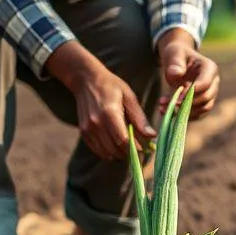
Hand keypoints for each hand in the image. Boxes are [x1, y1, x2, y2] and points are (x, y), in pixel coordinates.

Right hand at [46, 42, 154, 159]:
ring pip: (106, 153)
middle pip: (115, 150)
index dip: (136, 148)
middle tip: (139, 148)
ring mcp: (87, 129)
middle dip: (129, 153)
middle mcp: (96, 123)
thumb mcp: (129, 97)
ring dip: (119, 154)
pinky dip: (108, 152)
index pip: (123, 140)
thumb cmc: (111, 86)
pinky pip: (98, 150)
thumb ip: (139, 118)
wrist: (86, 80)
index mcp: (109, 113)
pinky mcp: (83, 132)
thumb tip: (152, 136)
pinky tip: (115, 144)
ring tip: (127, 145)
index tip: (145, 149)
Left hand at [157, 28, 218, 118]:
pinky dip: (182, 115)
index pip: (205, 84)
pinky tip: (166, 110)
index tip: (177, 96)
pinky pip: (196, 114)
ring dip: (184, 112)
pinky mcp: (202, 103)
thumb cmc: (177, 54)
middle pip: (206, 98)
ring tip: (164, 107)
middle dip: (187, 103)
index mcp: (210, 68)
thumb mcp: (174, 54)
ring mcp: (210, 94)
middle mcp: (213, 82)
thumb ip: (175, 63)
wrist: (178, 62)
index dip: (191, 92)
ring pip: (203, 109)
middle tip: (169, 103)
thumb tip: (176, 74)